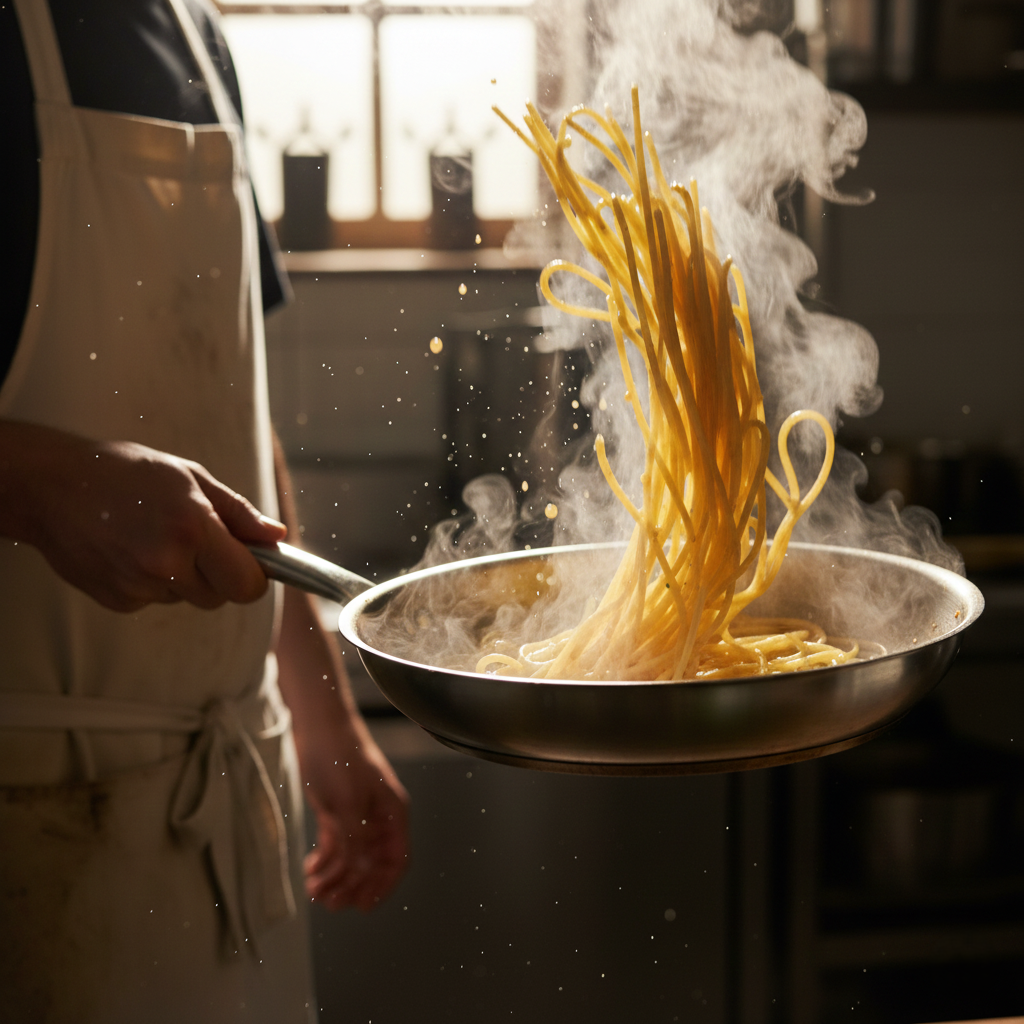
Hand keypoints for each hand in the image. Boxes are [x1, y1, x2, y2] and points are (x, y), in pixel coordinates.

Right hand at [0, 420, 286, 610]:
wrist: (53, 486)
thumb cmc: (126, 473)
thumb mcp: (191, 477)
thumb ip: (239, 512)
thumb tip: (276, 536)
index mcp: (192, 528)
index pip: (246, 583)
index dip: (255, 577)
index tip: (251, 563)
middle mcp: (166, 563)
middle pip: (221, 597)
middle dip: (220, 575)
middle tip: (198, 541)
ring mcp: (139, 586)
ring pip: (188, 599)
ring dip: (185, 578)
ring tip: (157, 538)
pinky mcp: (118, 601)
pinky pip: (156, 601)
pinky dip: (154, 583)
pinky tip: (133, 550)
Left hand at [300, 724, 409, 911]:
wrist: (316, 724)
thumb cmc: (338, 755)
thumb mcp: (347, 801)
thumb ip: (355, 839)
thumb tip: (362, 871)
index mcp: (391, 812)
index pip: (397, 859)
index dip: (383, 885)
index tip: (363, 905)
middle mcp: (377, 816)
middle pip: (371, 863)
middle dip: (353, 885)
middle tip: (331, 903)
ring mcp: (356, 813)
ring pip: (351, 857)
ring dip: (335, 877)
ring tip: (315, 891)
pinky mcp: (336, 809)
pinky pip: (335, 844)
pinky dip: (324, 860)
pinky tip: (311, 870)